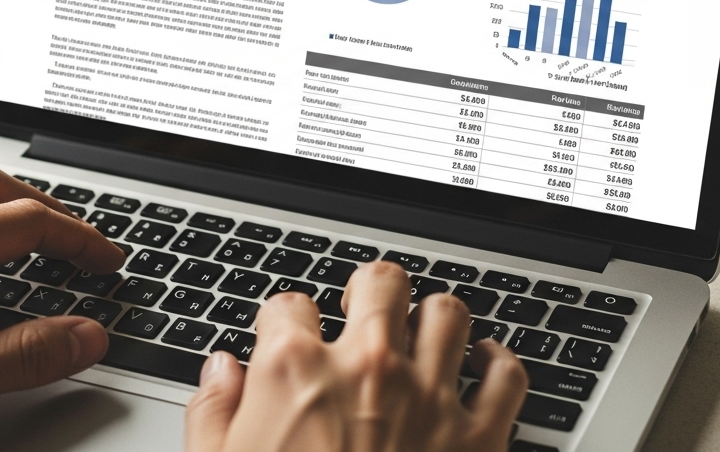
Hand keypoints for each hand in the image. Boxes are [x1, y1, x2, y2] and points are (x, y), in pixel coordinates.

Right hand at [184, 261, 527, 451]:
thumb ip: (212, 414)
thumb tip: (220, 373)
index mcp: (294, 372)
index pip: (287, 304)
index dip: (283, 319)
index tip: (287, 333)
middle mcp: (368, 369)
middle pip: (380, 283)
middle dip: (370, 288)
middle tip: (365, 304)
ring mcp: (429, 398)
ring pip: (448, 313)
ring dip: (434, 318)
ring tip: (423, 331)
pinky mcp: (480, 437)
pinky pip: (506, 375)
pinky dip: (499, 363)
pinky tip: (484, 363)